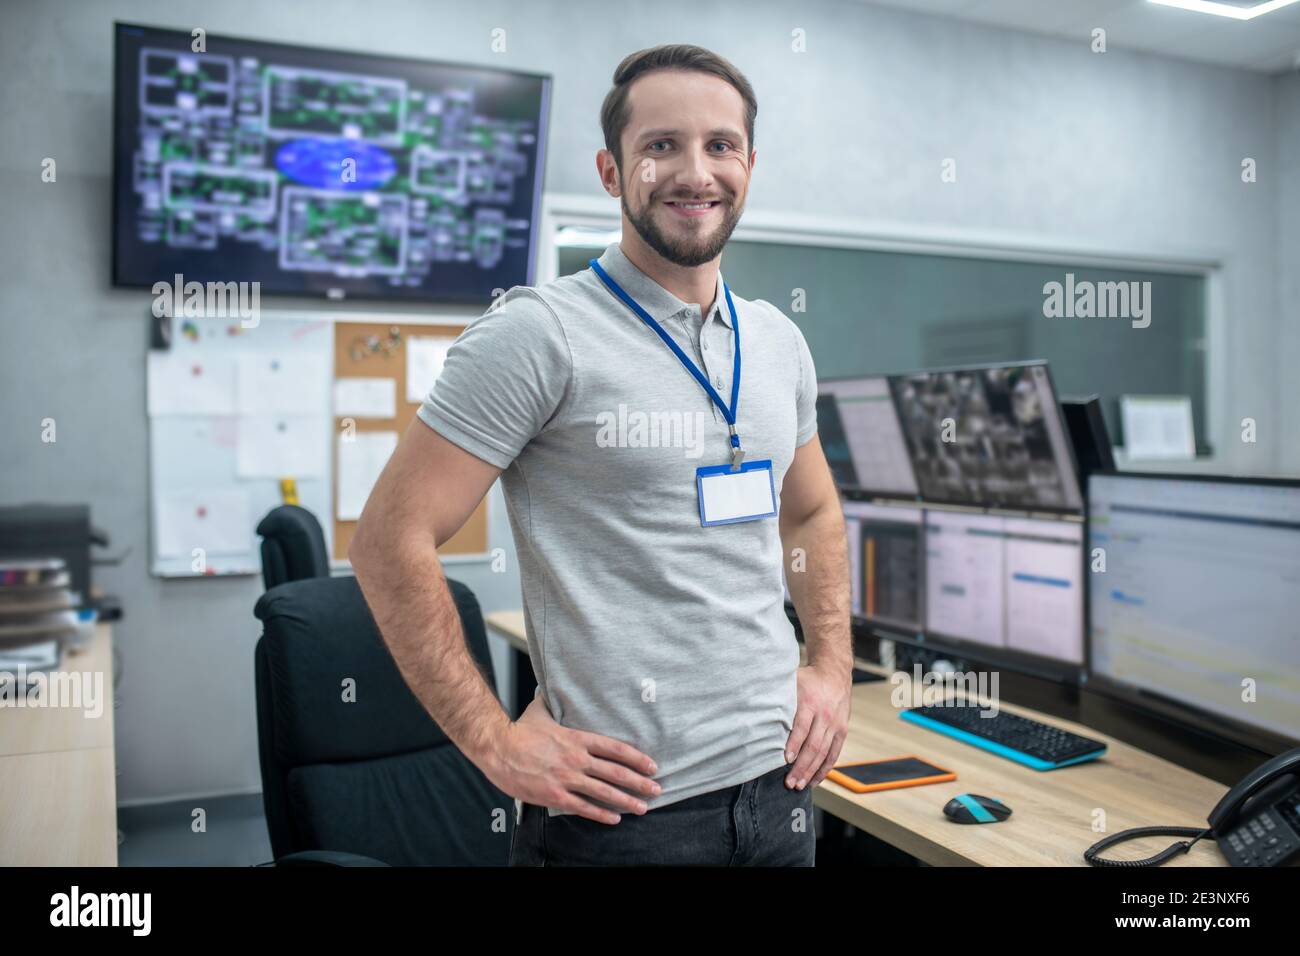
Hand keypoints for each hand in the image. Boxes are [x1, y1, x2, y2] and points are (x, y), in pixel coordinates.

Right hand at [485, 696, 660, 823]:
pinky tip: (614, 818)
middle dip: (639, 782)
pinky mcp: (554, 794)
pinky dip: (601, 813)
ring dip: (626, 800)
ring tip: (642, 807)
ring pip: (604, 792)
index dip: (636, 758)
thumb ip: (552, 704)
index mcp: (577, 738)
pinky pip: (583, 806)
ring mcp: (566, 777)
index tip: (652, 765)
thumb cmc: (518, 730)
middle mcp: (576, 759)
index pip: (615, 748)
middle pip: (615, 772)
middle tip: (656, 789)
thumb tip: (551, 688)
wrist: (497, 747)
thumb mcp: (540, 712)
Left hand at [783, 663, 850, 790]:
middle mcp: (825, 715)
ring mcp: (836, 725)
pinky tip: (814, 780)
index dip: (794, 744)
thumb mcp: (792, 682)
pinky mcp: (842, 731)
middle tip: (789, 782)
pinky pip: (834, 754)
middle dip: (801, 766)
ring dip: (811, 771)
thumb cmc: (807, 680)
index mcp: (810, 702)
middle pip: (813, 745)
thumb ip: (778, 697)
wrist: (835, 673)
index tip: (785, 759)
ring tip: (799, 786)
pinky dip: (824, 769)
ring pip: (824, 753)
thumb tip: (754, 709)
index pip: (802, 726)